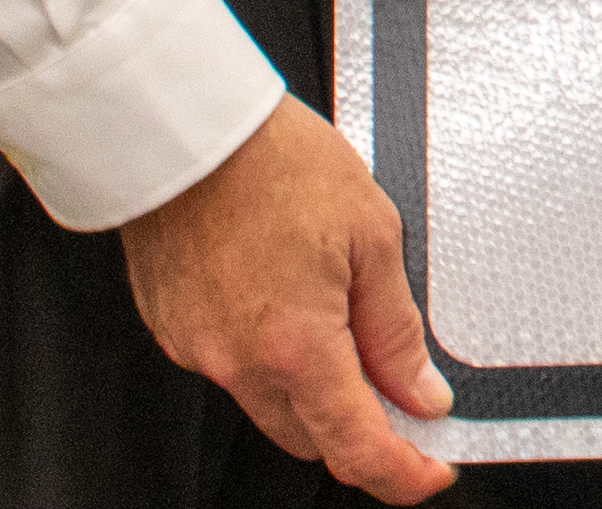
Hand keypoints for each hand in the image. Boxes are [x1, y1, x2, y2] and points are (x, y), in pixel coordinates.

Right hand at [119, 97, 457, 497]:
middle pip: (312, 438)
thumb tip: (421, 391)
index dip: (402, 474)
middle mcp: (239, 363)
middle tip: (399, 384)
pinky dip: (266, 355)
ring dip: (310, 388)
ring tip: (339, 316)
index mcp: (296, 347)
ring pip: (269, 405)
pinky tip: (285, 297)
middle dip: (358, 424)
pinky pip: (231, 367)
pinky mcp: (172, 330)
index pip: (356, 449)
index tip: (429, 470)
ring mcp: (198, 350)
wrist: (188, 126)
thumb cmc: (275, 162)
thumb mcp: (372, 236)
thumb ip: (396, 330)